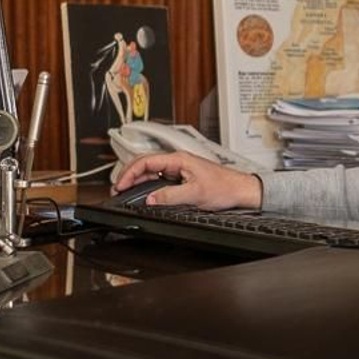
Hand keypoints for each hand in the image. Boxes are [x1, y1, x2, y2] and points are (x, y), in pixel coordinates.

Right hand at [113, 152, 262, 210]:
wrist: (240, 190)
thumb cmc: (224, 187)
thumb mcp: (195, 194)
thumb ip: (170, 196)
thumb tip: (150, 199)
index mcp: (179, 159)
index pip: (146, 161)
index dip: (130, 172)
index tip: (120, 184)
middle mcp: (178, 161)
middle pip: (146, 164)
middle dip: (129, 175)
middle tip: (118, 189)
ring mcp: (180, 169)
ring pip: (152, 172)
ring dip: (138, 180)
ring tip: (126, 191)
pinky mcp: (183, 177)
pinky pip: (160, 179)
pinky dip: (148, 185)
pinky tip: (144, 193)